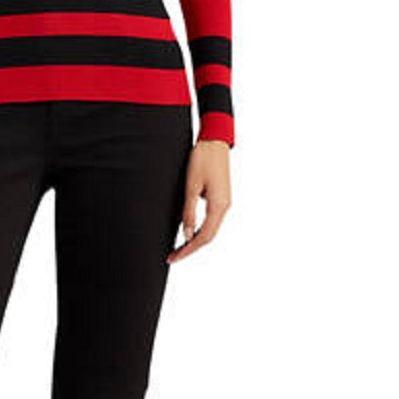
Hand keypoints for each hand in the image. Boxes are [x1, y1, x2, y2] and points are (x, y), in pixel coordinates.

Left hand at [167, 138, 231, 264]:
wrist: (215, 141)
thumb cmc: (202, 159)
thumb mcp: (191, 186)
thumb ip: (189, 212)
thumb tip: (187, 234)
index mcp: (219, 206)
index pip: (204, 237)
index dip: (188, 249)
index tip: (174, 257)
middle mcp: (224, 207)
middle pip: (209, 237)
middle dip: (191, 249)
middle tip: (173, 256)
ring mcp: (224, 203)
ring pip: (211, 229)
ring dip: (195, 241)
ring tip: (179, 248)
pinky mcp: (221, 198)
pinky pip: (212, 220)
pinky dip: (200, 230)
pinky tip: (189, 232)